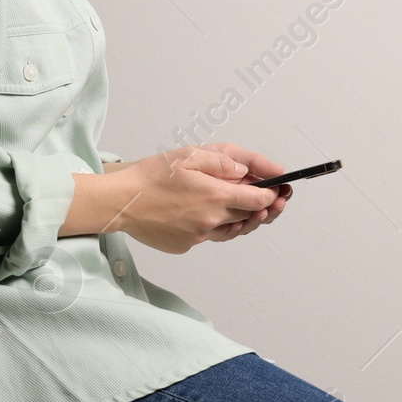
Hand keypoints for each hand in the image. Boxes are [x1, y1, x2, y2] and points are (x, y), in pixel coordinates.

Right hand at [112, 145, 283, 253]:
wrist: (121, 202)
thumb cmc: (151, 176)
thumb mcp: (189, 155)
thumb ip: (222, 162)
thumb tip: (246, 171)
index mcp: (215, 196)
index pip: (259, 200)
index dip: (273, 196)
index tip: (280, 191)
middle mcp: (210, 220)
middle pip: (248, 217)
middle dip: (263, 209)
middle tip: (274, 201)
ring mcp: (198, 236)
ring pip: (229, 230)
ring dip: (240, 220)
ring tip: (245, 209)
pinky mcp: (185, 245)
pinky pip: (207, 236)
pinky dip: (211, 226)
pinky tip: (205, 214)